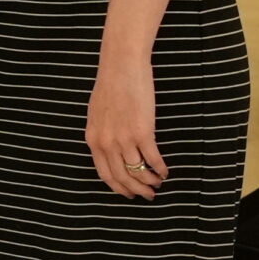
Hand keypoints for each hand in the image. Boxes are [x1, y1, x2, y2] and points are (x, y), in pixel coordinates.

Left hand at [85, 54, 165, 200]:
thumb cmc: (111, 84)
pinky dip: (160, 168)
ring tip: (157, 183)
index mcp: (93, 140)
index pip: (105, 175)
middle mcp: (107, 143)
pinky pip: (152, 158)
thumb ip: (102, 134)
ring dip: (150, 181)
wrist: (121, 64)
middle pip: (123, 178)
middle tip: (148, 195)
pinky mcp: (142, 132)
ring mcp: (124, 139)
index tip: (130, 194)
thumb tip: (111, 149)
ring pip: (138, 172)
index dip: (120, 188)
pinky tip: (165, 171)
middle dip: (137, 190)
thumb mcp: (97, 114)